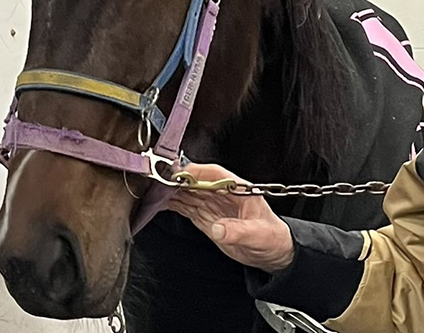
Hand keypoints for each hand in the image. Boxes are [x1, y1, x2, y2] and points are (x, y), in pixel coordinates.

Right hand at [165, 163, 294, 272]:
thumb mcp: (258, 235)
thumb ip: (238, 231)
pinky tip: (158, 203)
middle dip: (175, 180)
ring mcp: (214, 205)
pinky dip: (172, 204)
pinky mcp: (207, 218)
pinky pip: (186, 207)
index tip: (176, 174)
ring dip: (170, 192)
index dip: (195, 171)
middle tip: (155, 183)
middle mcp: (223, 194)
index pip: (214, 173)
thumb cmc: (272, 238)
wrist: (272, 252)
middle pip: (196, 181)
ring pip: (187, 193)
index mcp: (239, 190)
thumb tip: (218, 229)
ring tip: (151, 193)